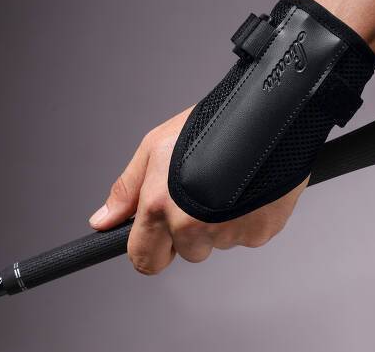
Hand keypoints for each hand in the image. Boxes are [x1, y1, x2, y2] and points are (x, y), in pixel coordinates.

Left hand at [88, 107, 306, 274]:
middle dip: (190, 232)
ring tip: (228, 183)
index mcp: (159, 207)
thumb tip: (103, 221)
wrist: (270, 115)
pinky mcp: (261, 232)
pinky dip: (248, 218)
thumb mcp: (156, 145)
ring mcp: (229, 233)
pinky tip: (249, 188)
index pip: (145, 260)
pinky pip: (248, 236)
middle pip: (187, 252)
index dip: (150, 250)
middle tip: (201, 194)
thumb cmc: (213, 122)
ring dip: (221, 223)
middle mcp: (192, 227)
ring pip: (219, 242)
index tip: (157, 238)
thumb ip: (127, 189)